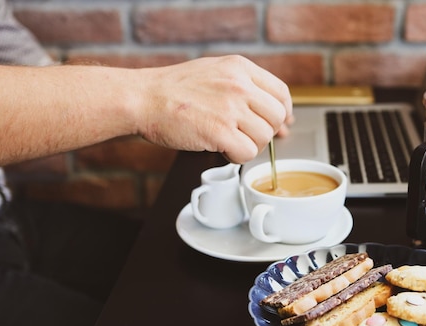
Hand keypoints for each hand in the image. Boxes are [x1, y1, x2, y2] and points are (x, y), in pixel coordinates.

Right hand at [136, 55, 292, 163]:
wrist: (143, 98)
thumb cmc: (174, 89)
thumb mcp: (215, 72)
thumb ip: (245, 88)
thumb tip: (280, 118)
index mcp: (240, 68)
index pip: (280, 92)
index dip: (283, 112)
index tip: (278, 123)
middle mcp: (239, 85)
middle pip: (276, 117)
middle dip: (265, 132)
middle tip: (246, 135)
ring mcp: (230, 108)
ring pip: (263, 137)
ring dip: (249, 146)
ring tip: (229, 142)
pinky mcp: (219, 132)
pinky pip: (247, 153)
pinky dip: (237, 157)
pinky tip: (222, 150)